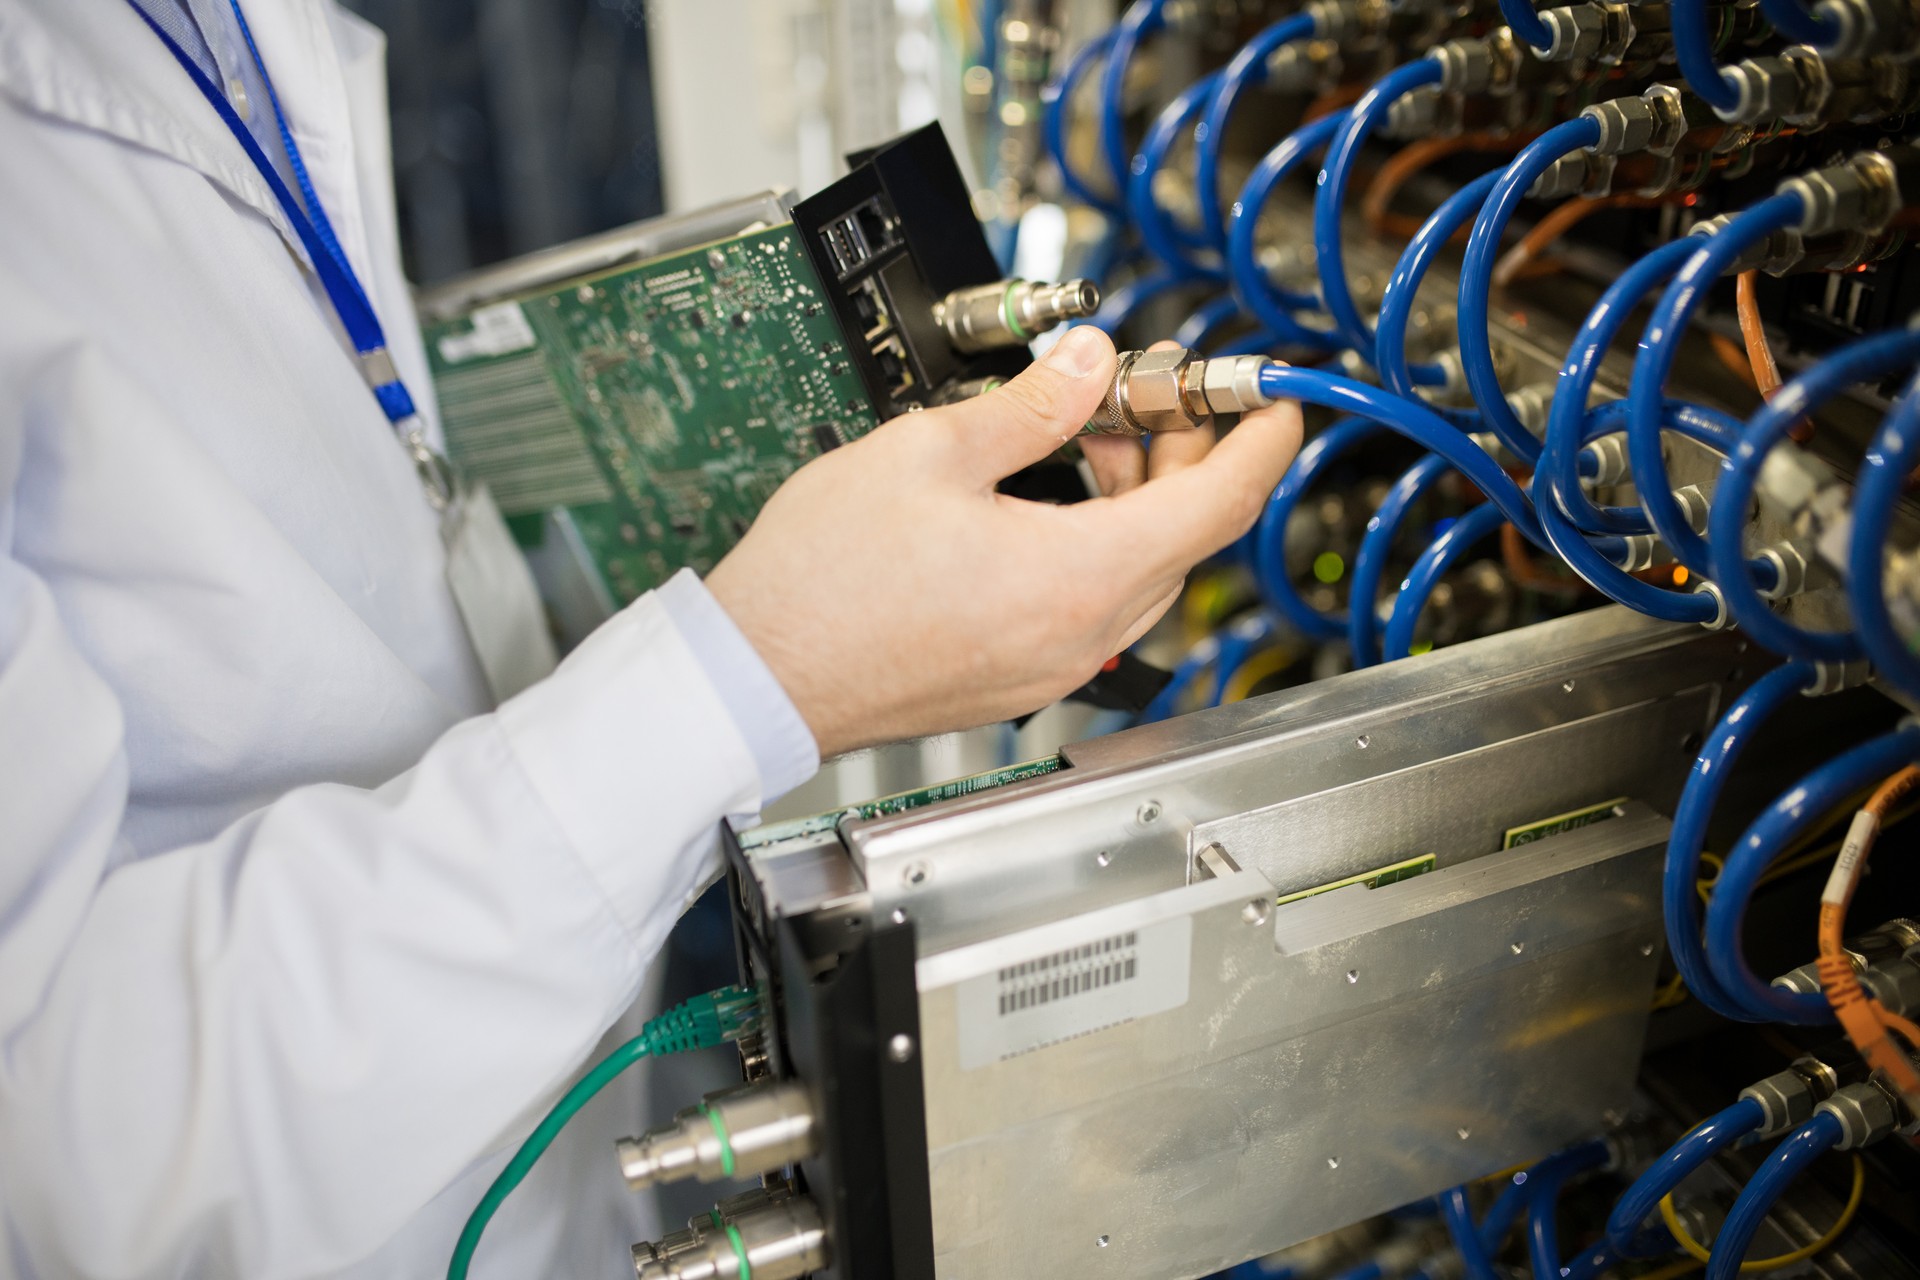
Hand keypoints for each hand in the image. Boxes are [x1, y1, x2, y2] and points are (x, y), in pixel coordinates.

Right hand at [705, 326, 1302, 757]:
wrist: (757, 672)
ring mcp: (1048, 664)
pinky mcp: (1013, 677)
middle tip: (1147, 393)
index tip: (1273, 402)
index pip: (1220, 504)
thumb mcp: (931, 452)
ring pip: (1136, 573)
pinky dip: (1092, 544)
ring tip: (1083, 435)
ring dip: (1133, 499)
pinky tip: (1044, 500)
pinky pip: (1088, 604)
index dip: (1260, 442)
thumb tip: (1087, 364)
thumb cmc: (823, 580)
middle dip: (1183, 454)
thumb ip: (1032, 405)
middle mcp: (1079, 633)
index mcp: (1078, 576)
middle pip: (1183, 539)